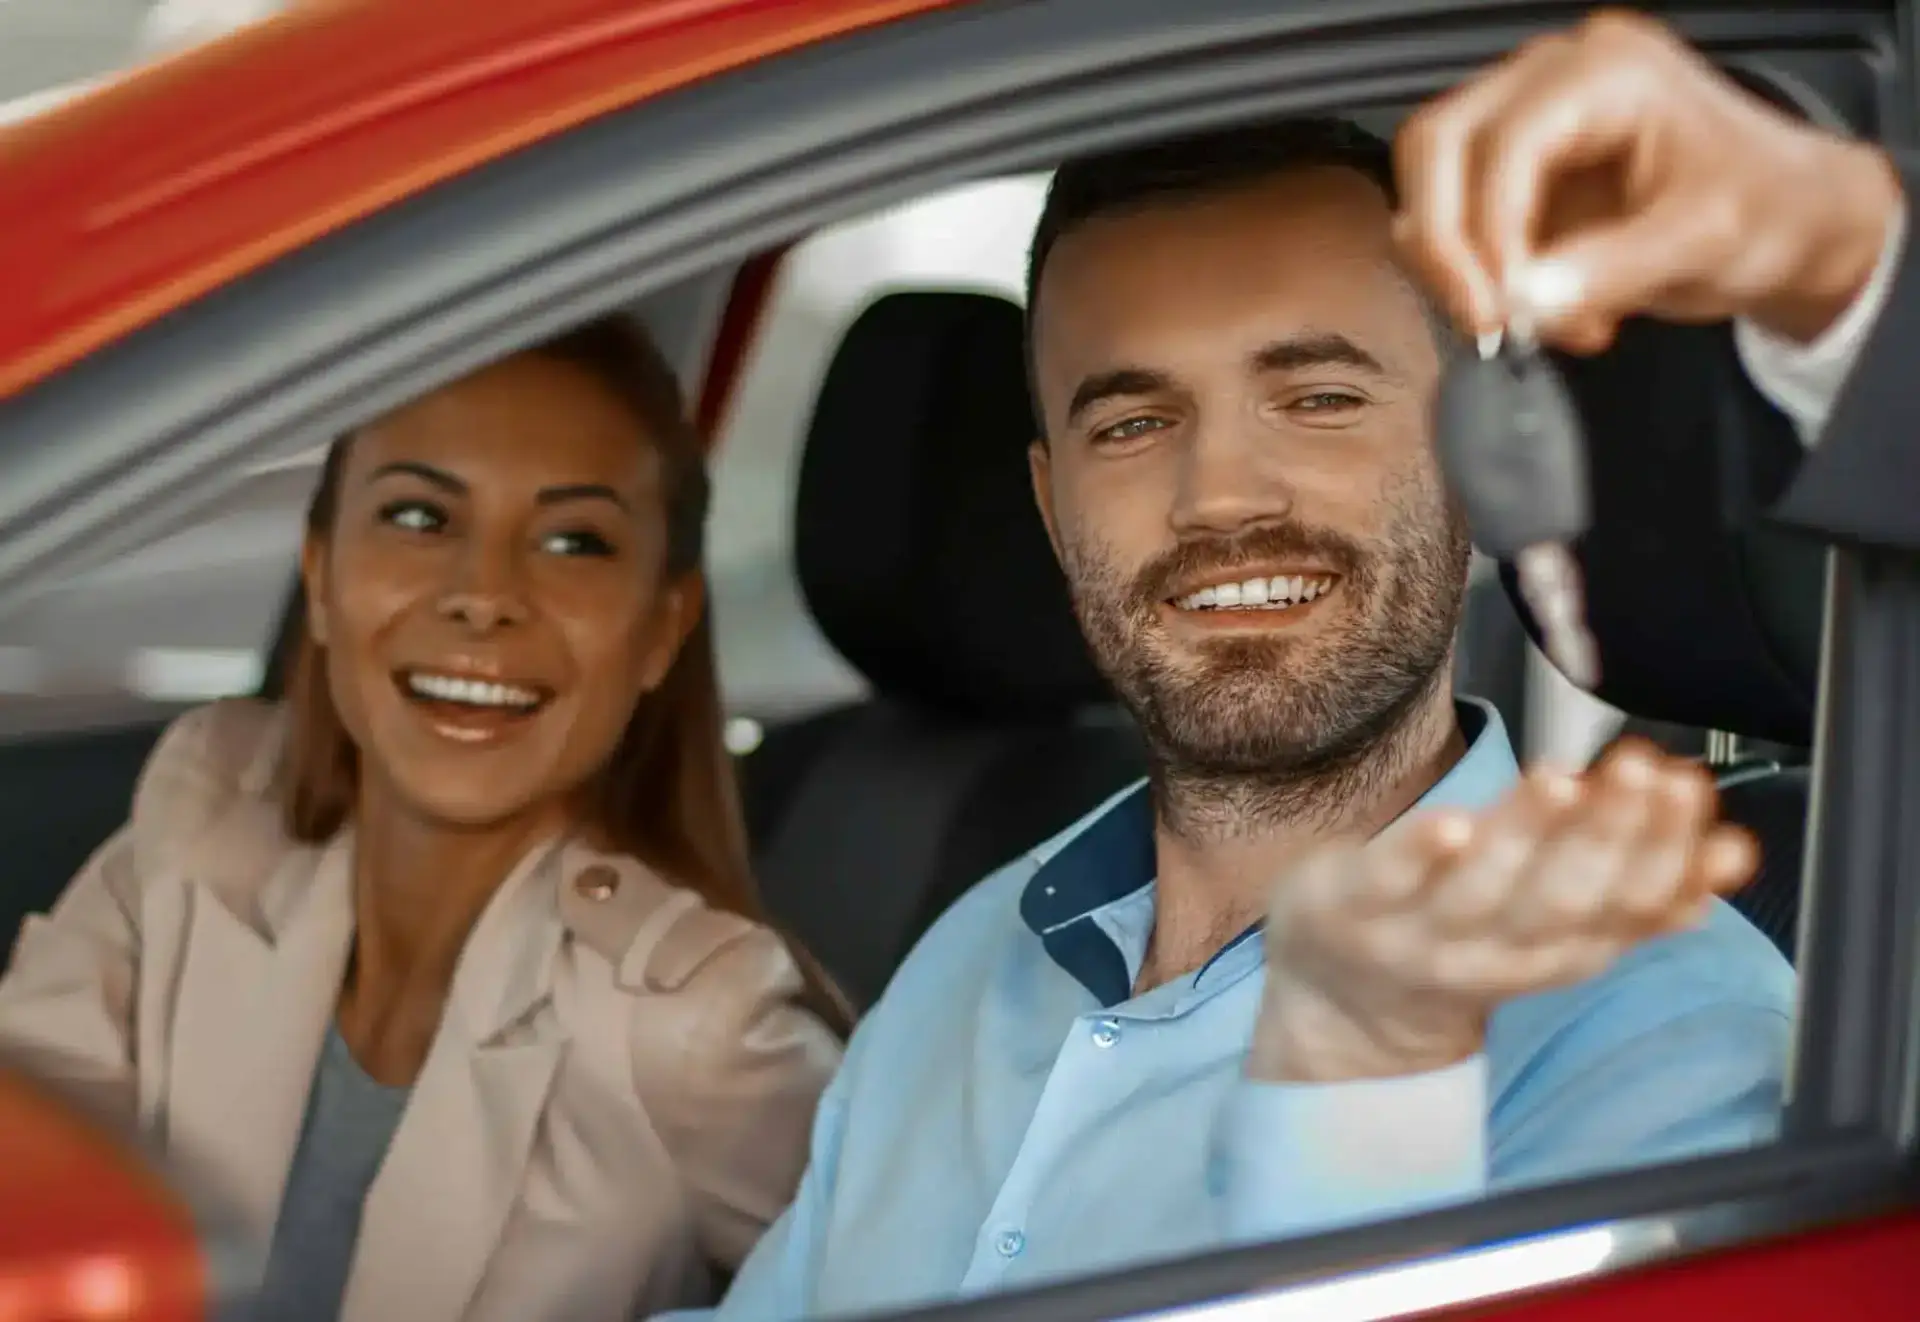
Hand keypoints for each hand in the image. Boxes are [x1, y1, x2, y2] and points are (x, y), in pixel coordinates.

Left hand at [1248, 741, 1757, 1083]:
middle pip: (1561, 902)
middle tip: (1642, 772)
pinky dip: (1422, 854)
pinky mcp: (1353, 903)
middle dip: (1609, 836)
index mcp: (1552, 954)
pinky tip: (1454, 822)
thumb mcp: (1558, 928)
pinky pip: (1389, 881)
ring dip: (1527, 836)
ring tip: (1564, 782)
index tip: (1692, 796)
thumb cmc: (1463, 941)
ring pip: (1482, 889)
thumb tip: (1732, 853)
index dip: (1664, 858)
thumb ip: (1639, 892)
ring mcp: (1417, 932)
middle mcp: (1491, 953)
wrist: (1343, 1001)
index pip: (1623, 911)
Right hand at [1392, 9, 1902, 351]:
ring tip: (1522, 322)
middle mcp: (1552, 76)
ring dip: (1452, 264)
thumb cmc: (1768, 207)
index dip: (1489, 235)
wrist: (1790, 217)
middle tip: (1483, 324)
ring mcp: (1525, 115)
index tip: (1503, 314)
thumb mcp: (1704, 242)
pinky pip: (1450, 216)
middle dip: (1444, 246)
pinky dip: (1474, 274)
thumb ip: (1610, 271)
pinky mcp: (1510, 165)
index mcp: (1607, 71)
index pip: (1503, 144)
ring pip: (1428, 179)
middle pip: (1436, 145)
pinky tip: (1539, 307)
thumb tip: (1521, 302)